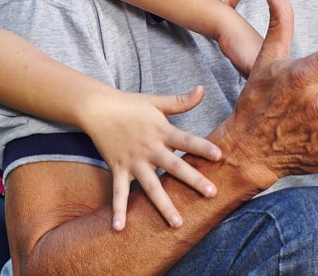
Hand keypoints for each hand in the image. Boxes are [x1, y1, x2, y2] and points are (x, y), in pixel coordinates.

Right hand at [83, 88, 222, 230]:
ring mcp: (133, 161)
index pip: (186, 139)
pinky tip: (119, 228)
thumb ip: (181, 101)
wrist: (98, 107)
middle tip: (212, 194)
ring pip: (151, 186)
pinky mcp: (118, 169)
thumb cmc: (131, 104)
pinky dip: (118, 210)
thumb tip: (202, 89)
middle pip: (174, 166)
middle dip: (193, 180)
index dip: (202, 147)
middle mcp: (149, 148)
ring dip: (164, 205)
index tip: (220, 156)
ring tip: (178, 224)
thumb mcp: (157, 102)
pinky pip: (118, 193)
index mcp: (161, 130)